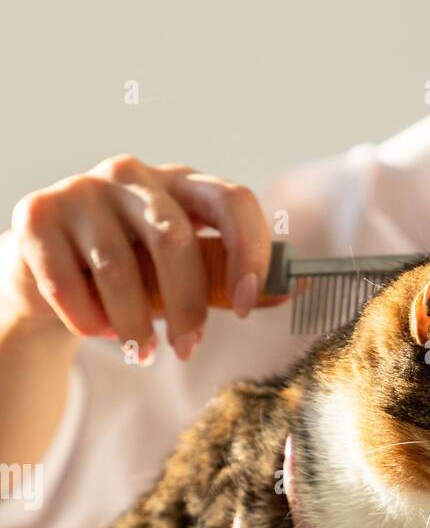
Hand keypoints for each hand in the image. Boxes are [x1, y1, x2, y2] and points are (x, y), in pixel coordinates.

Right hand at [3, 154, 272, 360]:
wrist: (49, 276)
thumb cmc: (130, 275)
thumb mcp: (183, 277)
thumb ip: (228, 281)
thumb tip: (293, 289)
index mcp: (182, 185)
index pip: (232, 200)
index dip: (248, 252)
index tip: (246, 306)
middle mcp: (133, 176)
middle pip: (174, 238)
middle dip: (186, 305)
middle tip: (186, 349)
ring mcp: (83, 190)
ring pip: (120, 268)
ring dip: (134, 325)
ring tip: (139, 352)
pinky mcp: (39, 214)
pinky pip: (70, 283)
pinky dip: (87, 321)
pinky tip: (95, 330)